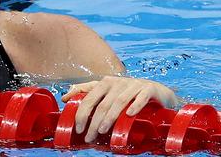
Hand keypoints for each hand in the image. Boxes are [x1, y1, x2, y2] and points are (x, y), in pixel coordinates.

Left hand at [61, 75, 176, 142]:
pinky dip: (135, 106)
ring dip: (110, 117)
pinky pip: (141, 98)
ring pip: (119, 102)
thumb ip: (86, 92)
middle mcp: (117, 82)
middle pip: (102, 104)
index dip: (81, 112)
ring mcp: (133, 85)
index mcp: (104, 83)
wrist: (156, 91)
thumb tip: (64, 97)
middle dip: (94, 122)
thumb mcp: (106, 91)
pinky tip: (129, 115)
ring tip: (102, 131)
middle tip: (89, 136)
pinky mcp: (148, 89)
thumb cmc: (127, 93)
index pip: (88, 97)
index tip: (77, 128)